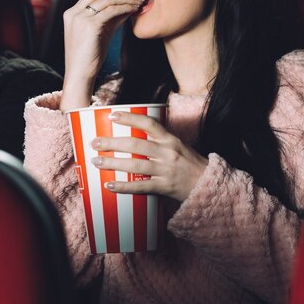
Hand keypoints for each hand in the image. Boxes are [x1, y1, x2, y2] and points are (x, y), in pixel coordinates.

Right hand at [60, 0, 142, 110]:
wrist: (80, 75)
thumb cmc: (90, 57)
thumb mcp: (100, 33)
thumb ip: (111, 18)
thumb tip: (128, 6)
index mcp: (72, 13)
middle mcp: (73, 12)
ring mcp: (80, 18)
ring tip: (139, 1)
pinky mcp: (89, 25)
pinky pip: (111, 10)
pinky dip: (125, 7)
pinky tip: (134, 9)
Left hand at [90, 111, 208, 201]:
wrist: (208, 184)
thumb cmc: (189, 163)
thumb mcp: (177, 145)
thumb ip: (158, 140)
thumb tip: (132, 133)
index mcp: (170, 139)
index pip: (148, 124)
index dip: (129, 118)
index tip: (112, 116)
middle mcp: (167, 153)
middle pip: (136, 145)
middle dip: (112, 143)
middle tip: (95, 142)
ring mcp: (165, 170)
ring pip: (135, 165)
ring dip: (113, 164)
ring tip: (96, 162)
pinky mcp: (164, 187)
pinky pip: (140, 187)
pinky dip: (123, 187)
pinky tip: (109, 185)